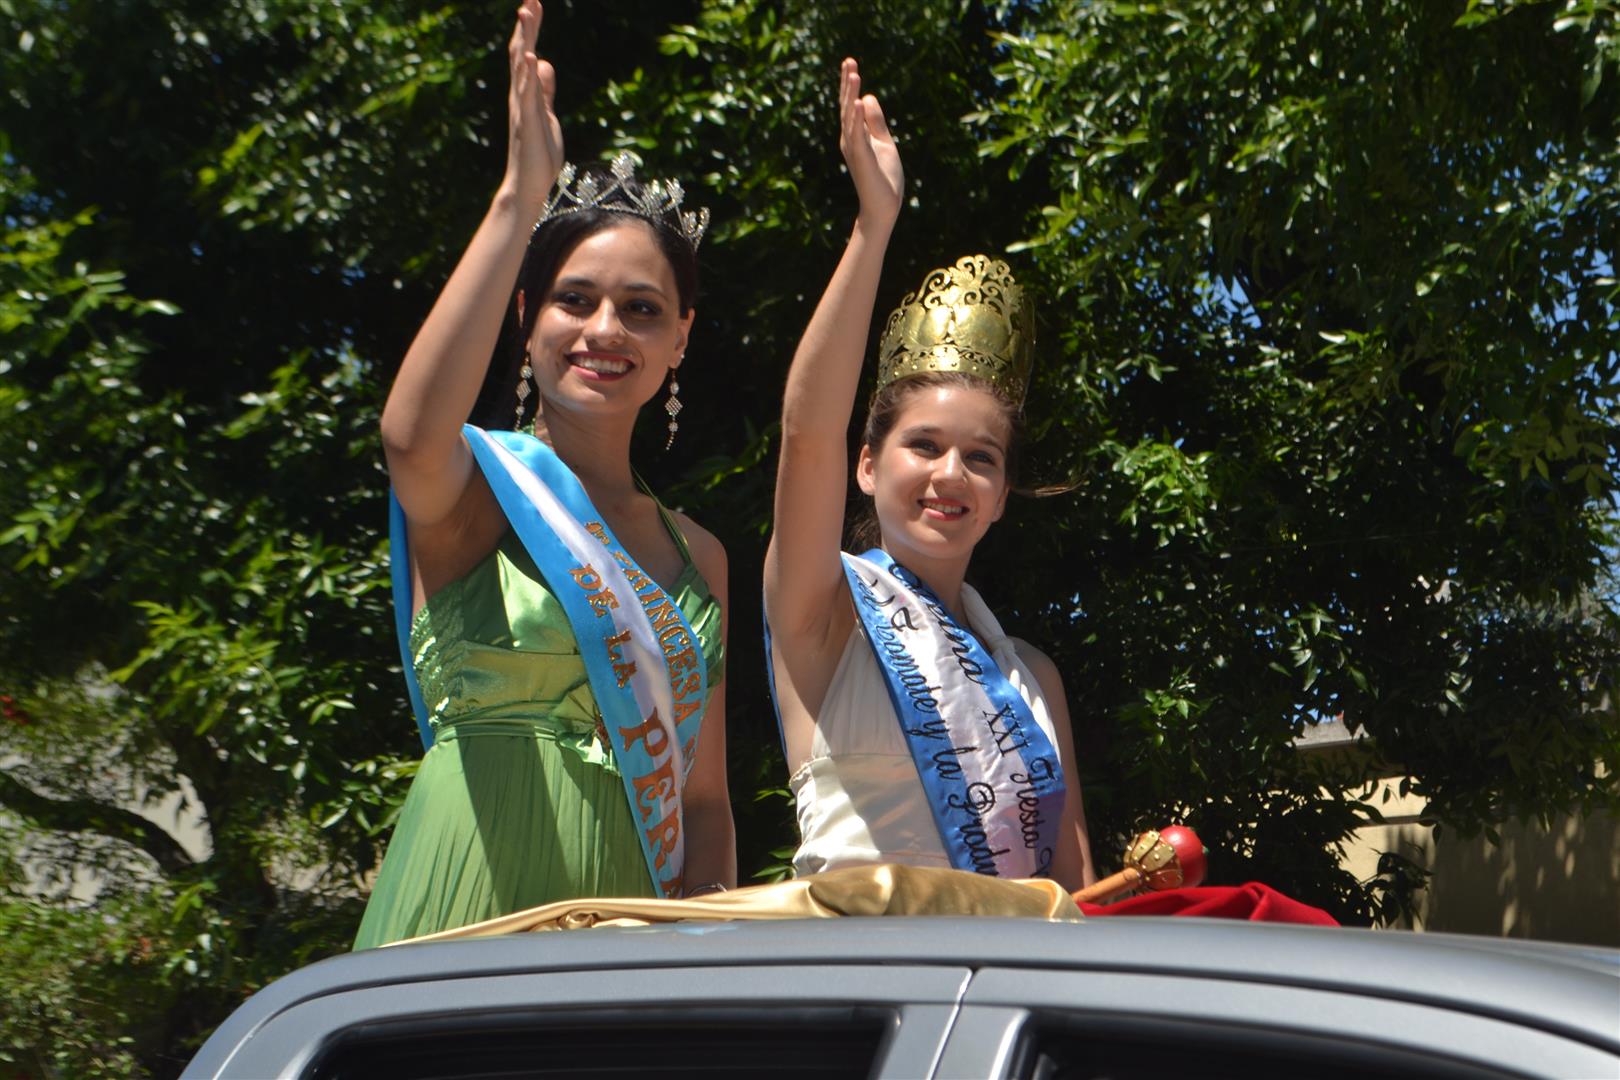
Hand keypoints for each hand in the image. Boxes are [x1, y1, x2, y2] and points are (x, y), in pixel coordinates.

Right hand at [504, 1, 564, 212]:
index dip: (530, 29)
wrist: (528, 184)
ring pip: (520, 68)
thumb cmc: (538, 154)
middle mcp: (520, 96)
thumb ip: (544, 90)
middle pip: (519, 52)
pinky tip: (529, 54)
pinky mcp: (529, 122)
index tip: (534, 3)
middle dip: (526, 26)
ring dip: (524, 40)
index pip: (525, 53)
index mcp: (526, 93)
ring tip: (526, 13)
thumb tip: (543, 64)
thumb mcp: (547, 114)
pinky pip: (527, 94)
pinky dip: (526, 74)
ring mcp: (522, 108)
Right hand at [838, 58, 903, 225]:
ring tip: (854, 74)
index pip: (850, 105)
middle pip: (847, 107)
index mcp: (854, 136)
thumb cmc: (883, 178)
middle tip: (849, 61)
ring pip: (850, 117)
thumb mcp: (883, 142)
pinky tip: (858, 102)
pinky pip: (858, 135)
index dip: (850, 85)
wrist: (883, 207)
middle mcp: (849, 140)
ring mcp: (854, 149)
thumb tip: (869, 97)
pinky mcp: (862, 158)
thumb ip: (876, 121)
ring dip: (852, 95)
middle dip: (848, 84)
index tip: (851, 64)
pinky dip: (858, 119)